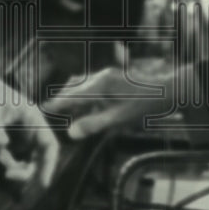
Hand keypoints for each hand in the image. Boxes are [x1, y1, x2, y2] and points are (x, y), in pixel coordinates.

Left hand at [0, 61, 59, 187]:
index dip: (49, 165)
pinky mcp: (3, 143)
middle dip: (24, 172)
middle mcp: (27, 130)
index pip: (49, 144)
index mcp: (32, 118)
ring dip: (7, 168)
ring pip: (19, 164)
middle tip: (6, 175)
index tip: (43, 184)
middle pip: (36, 160)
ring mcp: (15, 137)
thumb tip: (2, 147)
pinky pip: (4, 161)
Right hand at [43, 62, 192, 139]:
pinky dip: (82, 94)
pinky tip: (84, 105)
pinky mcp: (112, 77)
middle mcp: (100, 76)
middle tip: (50, 113)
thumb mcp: (119, 119)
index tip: (41, 110)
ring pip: (81, 84)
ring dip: (72, 96)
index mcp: (99, 86)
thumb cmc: (144, 106)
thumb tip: (71, 133)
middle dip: (61, 99)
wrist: (167, 91)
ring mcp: (106, 75)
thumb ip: (93, 125)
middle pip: (73, 87)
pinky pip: (90, 84)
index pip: (71, 96)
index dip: (56, 104)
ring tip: (64, 111)